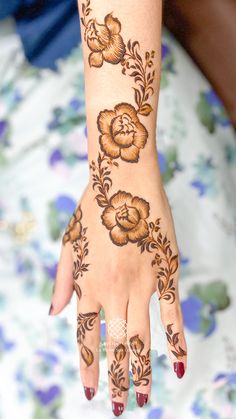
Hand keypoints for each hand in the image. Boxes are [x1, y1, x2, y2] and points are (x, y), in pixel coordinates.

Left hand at [49, 157, 186, 415]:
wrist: (124, 179)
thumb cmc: (93, 209)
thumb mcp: (69, 242)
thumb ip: (63, 280)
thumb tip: (54, 313)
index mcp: (88, 283)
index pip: (86, 336)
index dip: (88, 366)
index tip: (91, 391)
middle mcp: (113, 289)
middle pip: (116, 345)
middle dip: (118, 380)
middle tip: (122, 407)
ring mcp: (142, 282)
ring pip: (143, 337)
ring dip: (143, 371)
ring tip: (144, 398)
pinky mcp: (165, 271)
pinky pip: (172, 313)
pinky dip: (176, 341)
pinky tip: (178, 365)